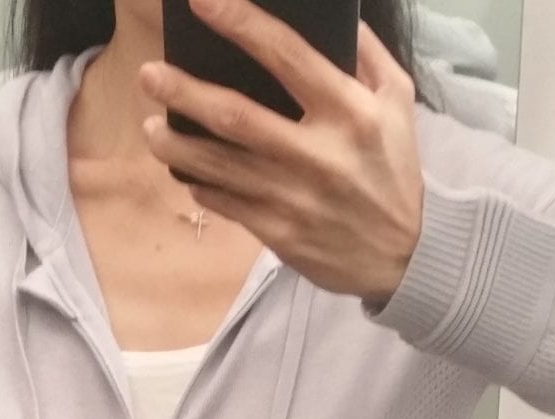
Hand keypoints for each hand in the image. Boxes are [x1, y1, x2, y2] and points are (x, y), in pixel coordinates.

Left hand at [140, 0, 423, 301]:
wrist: (405, 256)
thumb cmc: (395, 171)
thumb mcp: (397, 103)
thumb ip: (366, 55)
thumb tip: (334, 16)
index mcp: (349, 111)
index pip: (286, 56)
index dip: (239, 23)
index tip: (201, 1)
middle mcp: (318, 154)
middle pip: (235, 115)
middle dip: (184, 91)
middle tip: (149, 73)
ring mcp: (294, 197)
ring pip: (219, 165)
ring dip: (177, 144)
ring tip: (149, 126)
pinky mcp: (280, 233)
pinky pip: (226, 203)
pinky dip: (201, 184)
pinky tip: (185, 169)